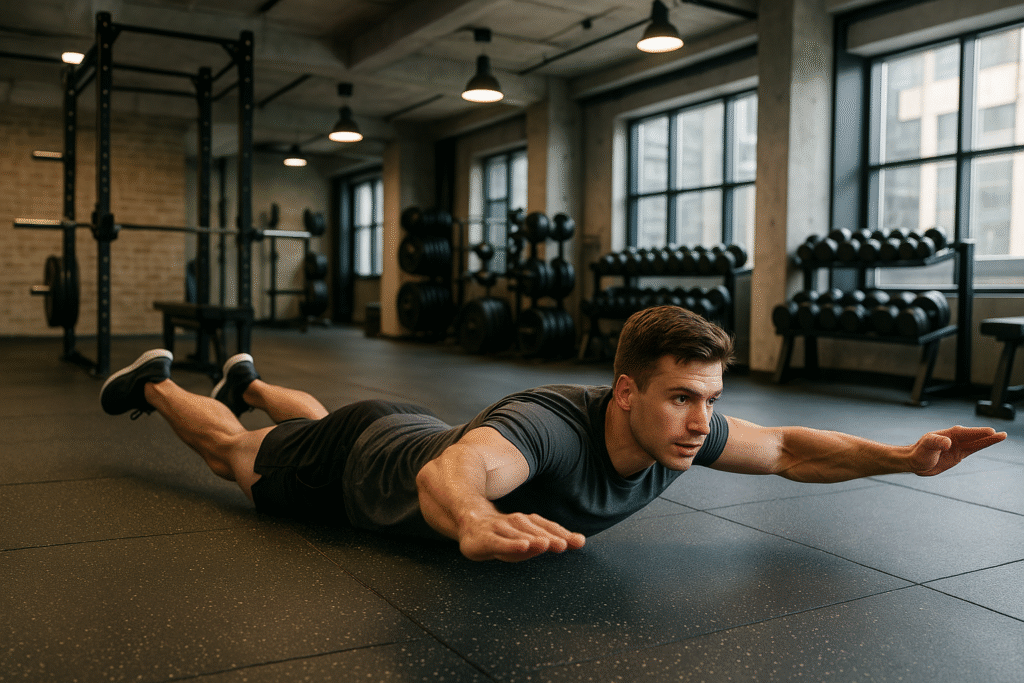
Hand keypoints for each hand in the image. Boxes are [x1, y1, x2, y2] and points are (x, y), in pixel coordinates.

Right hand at [458, 511, 585, 562]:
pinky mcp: (486, 538)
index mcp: (528, 523)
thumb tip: (580, 540)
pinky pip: (500, 542)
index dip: (562, 534)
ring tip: (545, 545)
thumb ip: (550, 540)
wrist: (470, 522)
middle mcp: (516, 522)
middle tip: (564, 545)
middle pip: (535, 531)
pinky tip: (522, 546)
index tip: (579, 541)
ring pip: (518, 534)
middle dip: (549, 538)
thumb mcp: (527, 539)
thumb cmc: (505, 536)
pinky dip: (512, 544)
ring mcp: (500, 528)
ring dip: (532, 539)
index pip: (547, 527)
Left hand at [907, 425, 1006, 475]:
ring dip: (988, 440)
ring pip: (976, 443)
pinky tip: (990, 443)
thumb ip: (936, 442)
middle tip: (1001, 434)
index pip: (965, 433)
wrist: (915, 462)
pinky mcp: (958, 455)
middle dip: (987, 435)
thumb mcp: (926, 446)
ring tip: (1002, 436)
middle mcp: (954, 439)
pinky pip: (973, 449)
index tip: (990, 431)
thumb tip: (948, 443)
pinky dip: (982, 446)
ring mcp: (957, 447)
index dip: (977, 432)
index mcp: (947, 434)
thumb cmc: (918, 452)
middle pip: (974, 437)